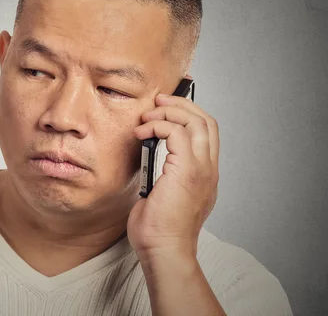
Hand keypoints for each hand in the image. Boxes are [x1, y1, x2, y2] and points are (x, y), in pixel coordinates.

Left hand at [128, 84, 218, 259]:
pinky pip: (177, 133)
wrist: (164, 249)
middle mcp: (209, 169)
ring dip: (169, 112)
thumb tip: (148, 156)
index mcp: (205, 174)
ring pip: (196, 122)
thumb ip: (164, 173)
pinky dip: (158, 125)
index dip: (189, 113)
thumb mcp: (163, 193)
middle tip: (157, 101)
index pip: (207, 132)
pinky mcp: (187, 171)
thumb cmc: (159, 229)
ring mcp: (201, 170)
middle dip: (181, 104)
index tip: (166, 107)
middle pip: (206, 121)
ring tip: (147, 117)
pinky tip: (142, 132)